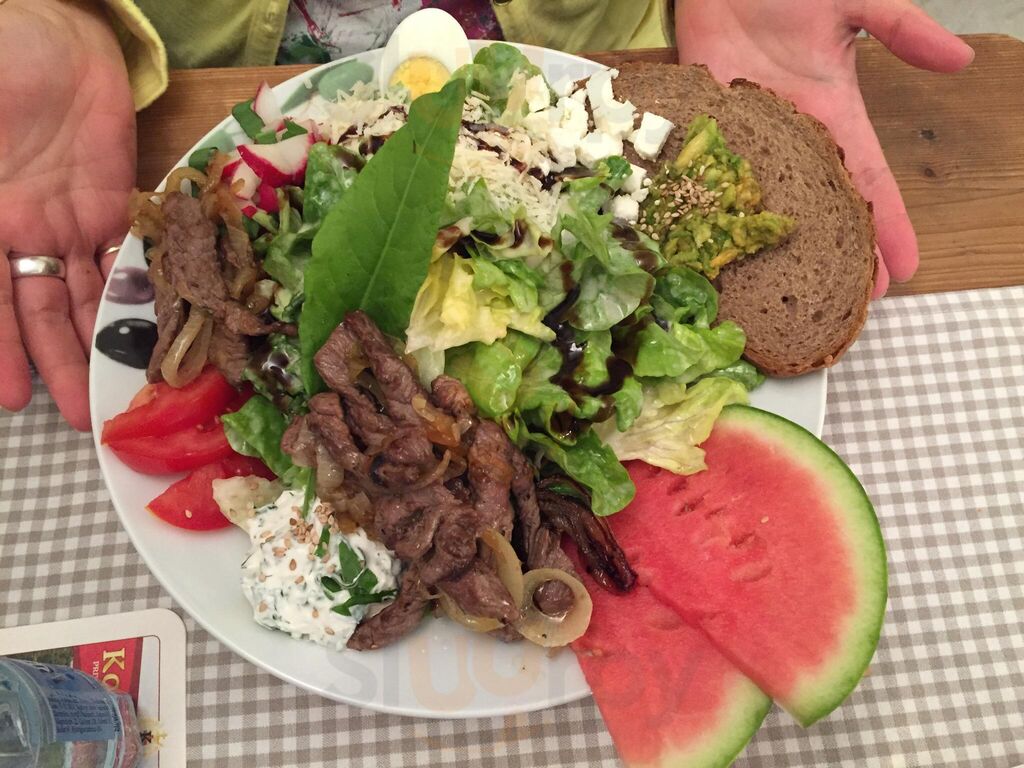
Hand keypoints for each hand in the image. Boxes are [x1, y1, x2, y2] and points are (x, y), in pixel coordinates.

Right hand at [0, 0, 135, 429]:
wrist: (50, 34)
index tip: (12, 398)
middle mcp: (23, 236)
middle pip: (42, 314)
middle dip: (60, 364)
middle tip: (79, 417)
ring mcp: (71, 221)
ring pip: (87, 296)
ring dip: (99, 344)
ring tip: (114, 391)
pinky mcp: (117, 204)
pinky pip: (128, 257)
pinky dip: (138, 293)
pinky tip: (150, 332)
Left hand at [675, 0, 973, 296]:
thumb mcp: (856, 2)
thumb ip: (900, 28)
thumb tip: (961, 56)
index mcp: (830, 111)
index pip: (865, 178)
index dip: (885, 224)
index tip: (900, 270)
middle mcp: (788, 135)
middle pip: (815, 206)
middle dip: (833, 255)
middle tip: (845, 305)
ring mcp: (743, 136)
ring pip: (761, 202)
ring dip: (773, 249)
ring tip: (779, 296)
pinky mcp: (700, 127)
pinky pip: (706, 173)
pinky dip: (710, 208)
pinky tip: (713, 248)